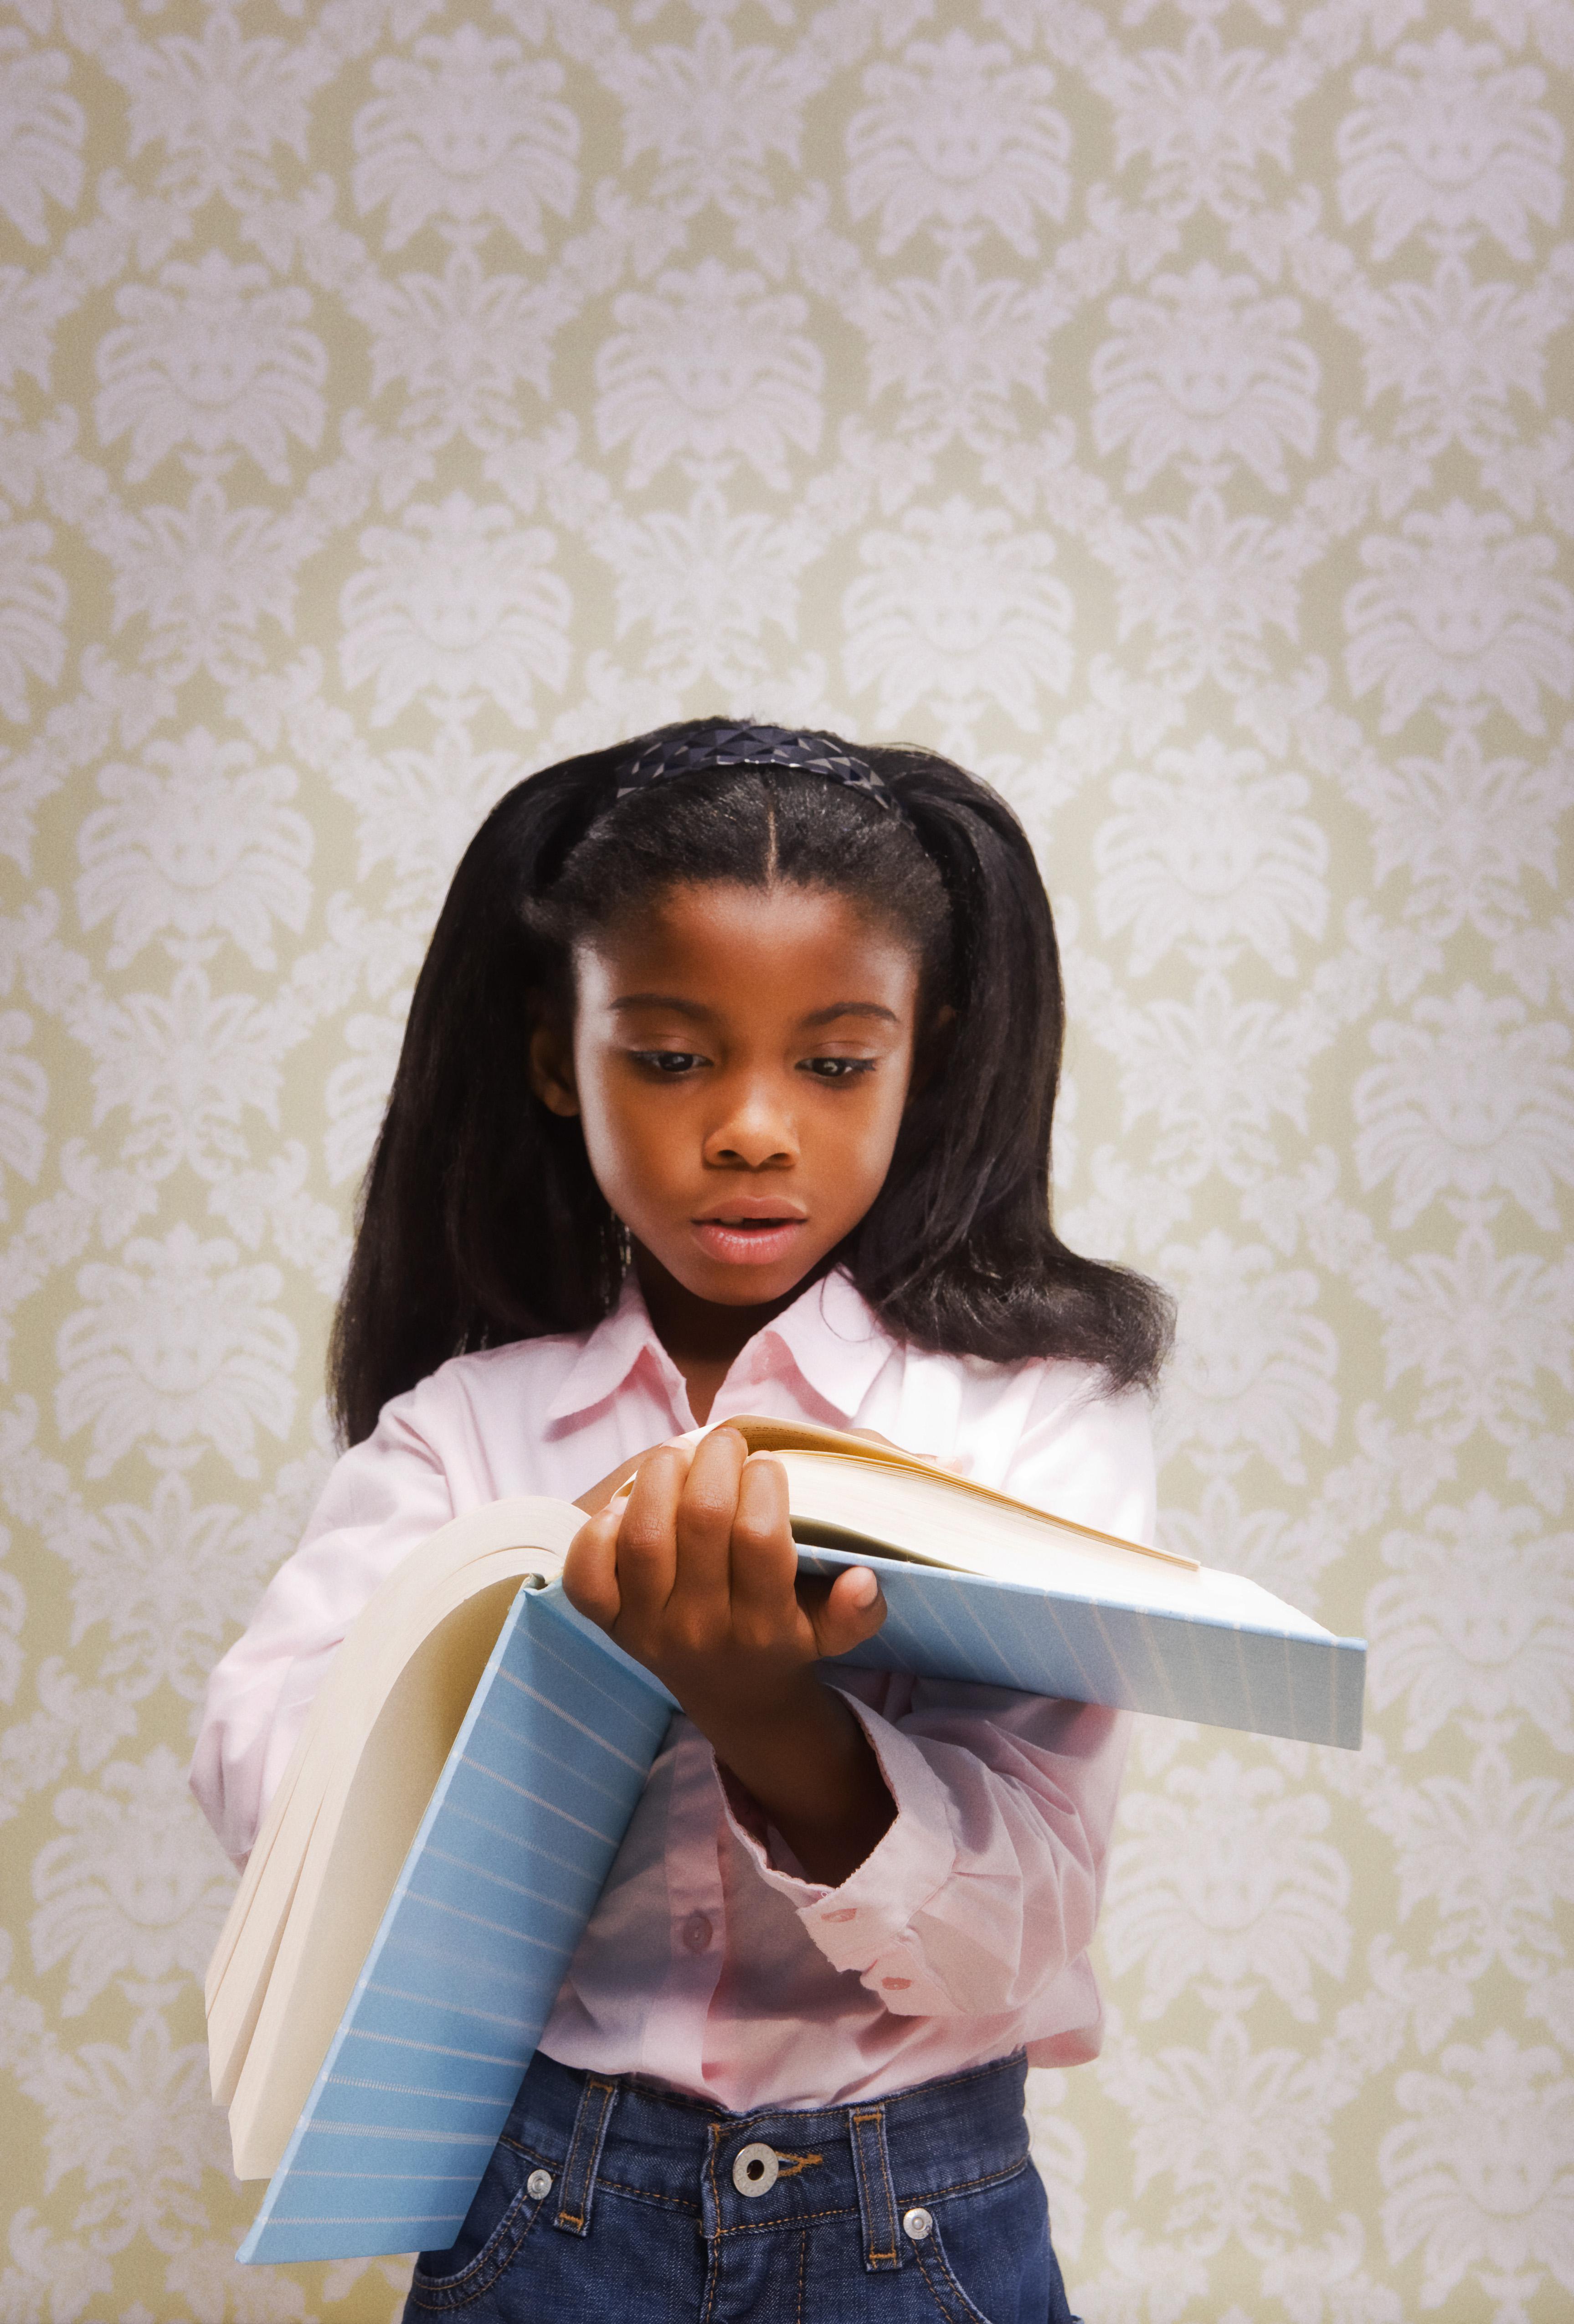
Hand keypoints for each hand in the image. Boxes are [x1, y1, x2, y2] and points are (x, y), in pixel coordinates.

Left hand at [563, 1427, 893, 1881]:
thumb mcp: (834, 1632)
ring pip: (644, 1534)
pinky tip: (627, 1507)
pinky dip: (600, 1531)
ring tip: (680, 1455)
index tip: (767, 1464)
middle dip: (715, 1460)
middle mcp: (702, 1629)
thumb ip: (857, 1611)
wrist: (733, 1696)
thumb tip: (862, 1581)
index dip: (763, 1482)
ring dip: (660, 1476)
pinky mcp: (609, 1624)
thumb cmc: (786, 1637)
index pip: (759, 1536)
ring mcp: (648, 1629)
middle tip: (726, 1441)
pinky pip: (588, 1574)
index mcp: (764, 1626)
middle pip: (701, 1520)